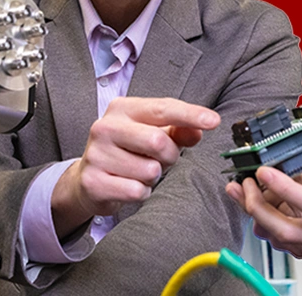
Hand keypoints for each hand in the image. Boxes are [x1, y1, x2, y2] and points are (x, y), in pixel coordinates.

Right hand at [52, 97, 219, 237]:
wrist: (86, 178)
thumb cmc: (127, 150)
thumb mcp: (151, 133)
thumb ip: (178, 130)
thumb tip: (199, 130)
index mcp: (123, 108)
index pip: (163, 108)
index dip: (191, 114)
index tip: (214, 121)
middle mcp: (105, 127)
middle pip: (158, 141)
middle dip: (169, 156)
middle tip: (161, 159)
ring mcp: (96, 154)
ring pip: (150, 170)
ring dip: (154, 176)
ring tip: (139, 171)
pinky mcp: (92, 182)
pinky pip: (136, 191)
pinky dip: (141, 192)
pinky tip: (129, 185)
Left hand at [227, 123, 301, 293]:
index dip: (283, 187)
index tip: (264, 170)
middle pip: (286, 230)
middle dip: (257, 209)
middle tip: (242, 186)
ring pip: (285, 240)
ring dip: (260, 218)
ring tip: (244, 196)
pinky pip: (294, 243)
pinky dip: (276, 227)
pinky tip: (267, 212)